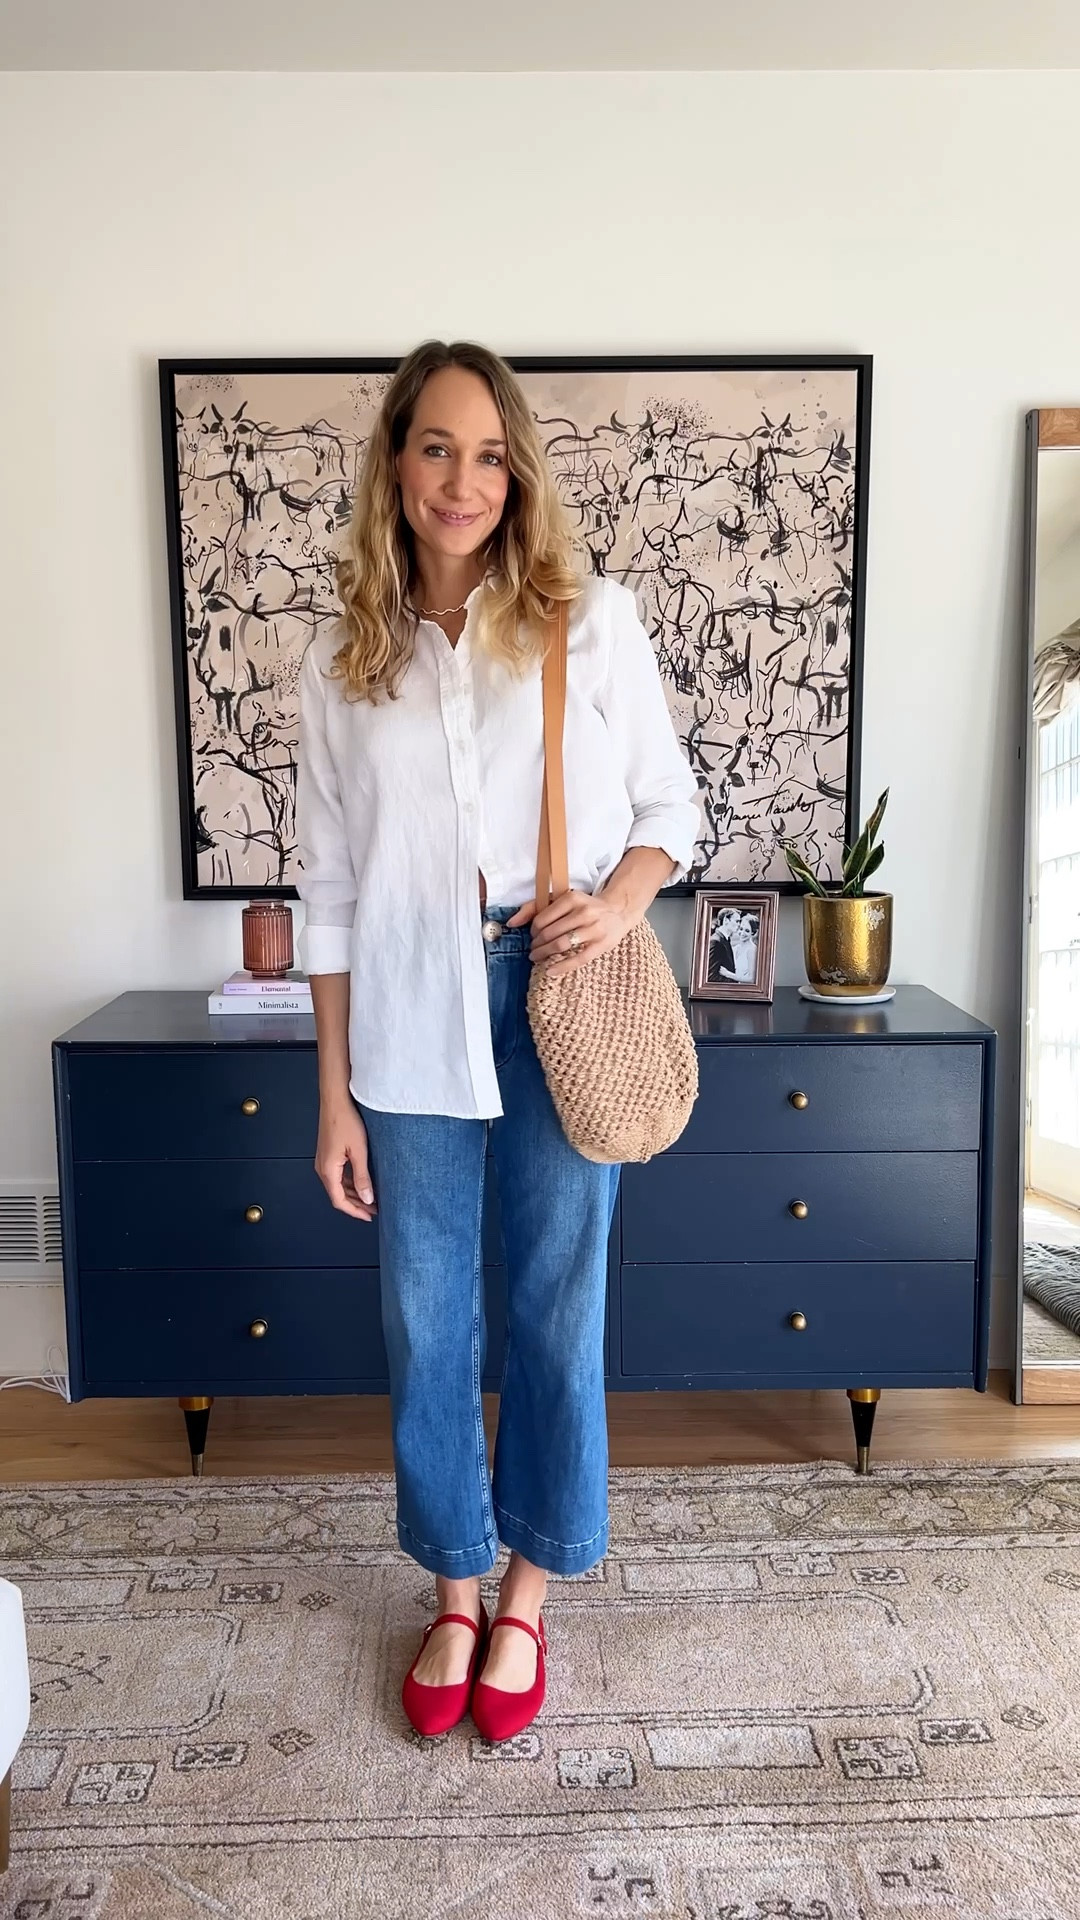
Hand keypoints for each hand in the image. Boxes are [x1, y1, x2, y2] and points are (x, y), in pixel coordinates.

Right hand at [315, 1098, 376, 1219]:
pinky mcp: (328, 1153)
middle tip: (374, 1210)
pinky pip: (338, 1175)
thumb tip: (367, 1198)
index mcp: (328, 1170)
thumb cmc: (345, 1120)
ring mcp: (324, 1160)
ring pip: (338, 1185)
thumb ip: (362, 1177)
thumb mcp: (359, 1151)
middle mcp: (322, 1167)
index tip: (369, 1216)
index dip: (354, 1211)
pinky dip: (349, 1183)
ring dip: (353, 1194)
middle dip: (356, 1205)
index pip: (339, 1201)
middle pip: (338, 1195)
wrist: (335, 1099)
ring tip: (370, 1198)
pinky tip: (361, 1182)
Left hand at [507, 887, 633, 978]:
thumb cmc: (585, 906)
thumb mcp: (563, 900)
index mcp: (572, 898)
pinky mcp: (602, 944)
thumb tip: (511, 922)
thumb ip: (535, 906)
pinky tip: (550, 971)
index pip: (542, 919)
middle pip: (550, 933)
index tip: (532, 936)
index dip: (532, 931)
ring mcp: (594, 928)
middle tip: (533, 949)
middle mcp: (584, 912)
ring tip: (537, 957)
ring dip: (545, 954)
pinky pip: (578, 959)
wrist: (618, 910)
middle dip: (537, 944)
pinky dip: (562, 966)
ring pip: (561, 944)